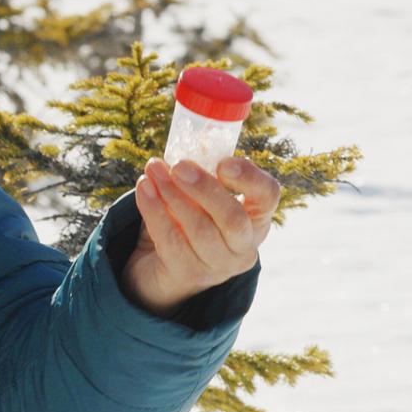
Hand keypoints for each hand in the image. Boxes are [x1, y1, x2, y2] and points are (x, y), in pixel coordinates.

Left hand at [121, 157, 277, 318]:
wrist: (165, 268)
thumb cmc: (189, 220)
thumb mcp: (201, 195)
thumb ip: (203, 170)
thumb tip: (198, 137)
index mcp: (256, 218)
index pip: (268, 196)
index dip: (250, 178)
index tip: (223, 162)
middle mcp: (244, 246)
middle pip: (233, 218)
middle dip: (205, 188)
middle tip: (179, 165)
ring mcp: (218, 265)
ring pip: (198, 229)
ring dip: (172, 194)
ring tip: (153, 168)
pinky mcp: (188, 273)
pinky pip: (170, 239)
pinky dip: (154, 210)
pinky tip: (143, 188)